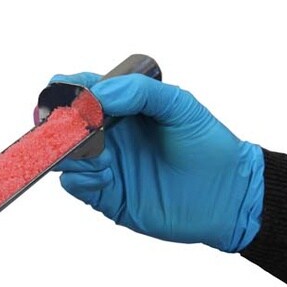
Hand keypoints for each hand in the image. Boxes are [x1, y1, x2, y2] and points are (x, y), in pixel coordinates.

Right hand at [49, 72, 263, 251]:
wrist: (227, 194)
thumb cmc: (208, 145)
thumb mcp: (180, 105)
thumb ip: (139, 92)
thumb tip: (97, 96)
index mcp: (124, 109)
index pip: (81, 92)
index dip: (66, 90)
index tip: (67, 95)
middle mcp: (111, 136)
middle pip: (64, 126)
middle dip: (58, 125)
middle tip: (72, 128)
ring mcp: (108, 166)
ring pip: (65, 156)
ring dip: (71, 153)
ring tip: (101, 154)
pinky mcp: (108, 195)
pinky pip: (76, 185)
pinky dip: (81, 178)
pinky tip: (106, 175)